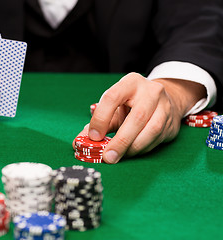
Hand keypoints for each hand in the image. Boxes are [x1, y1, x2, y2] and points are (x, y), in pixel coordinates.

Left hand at [74, 72, 205, 163]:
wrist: (162, 100)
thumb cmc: (131, 105)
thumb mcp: (114, 107)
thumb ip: (99, 122)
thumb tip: (80, 142)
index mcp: (130, 82)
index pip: (112, 97)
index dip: (101, 118)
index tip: (94, 137)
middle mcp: (150, 91)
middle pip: (137, 117)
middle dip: (120, 141)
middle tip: (108, 157)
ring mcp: (164, 106)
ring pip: (151, 130)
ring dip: (133, 147)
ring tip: (119, 156)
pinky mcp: (172, 121)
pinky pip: (157, 139)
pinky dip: (142, 149)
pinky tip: (131, 152)